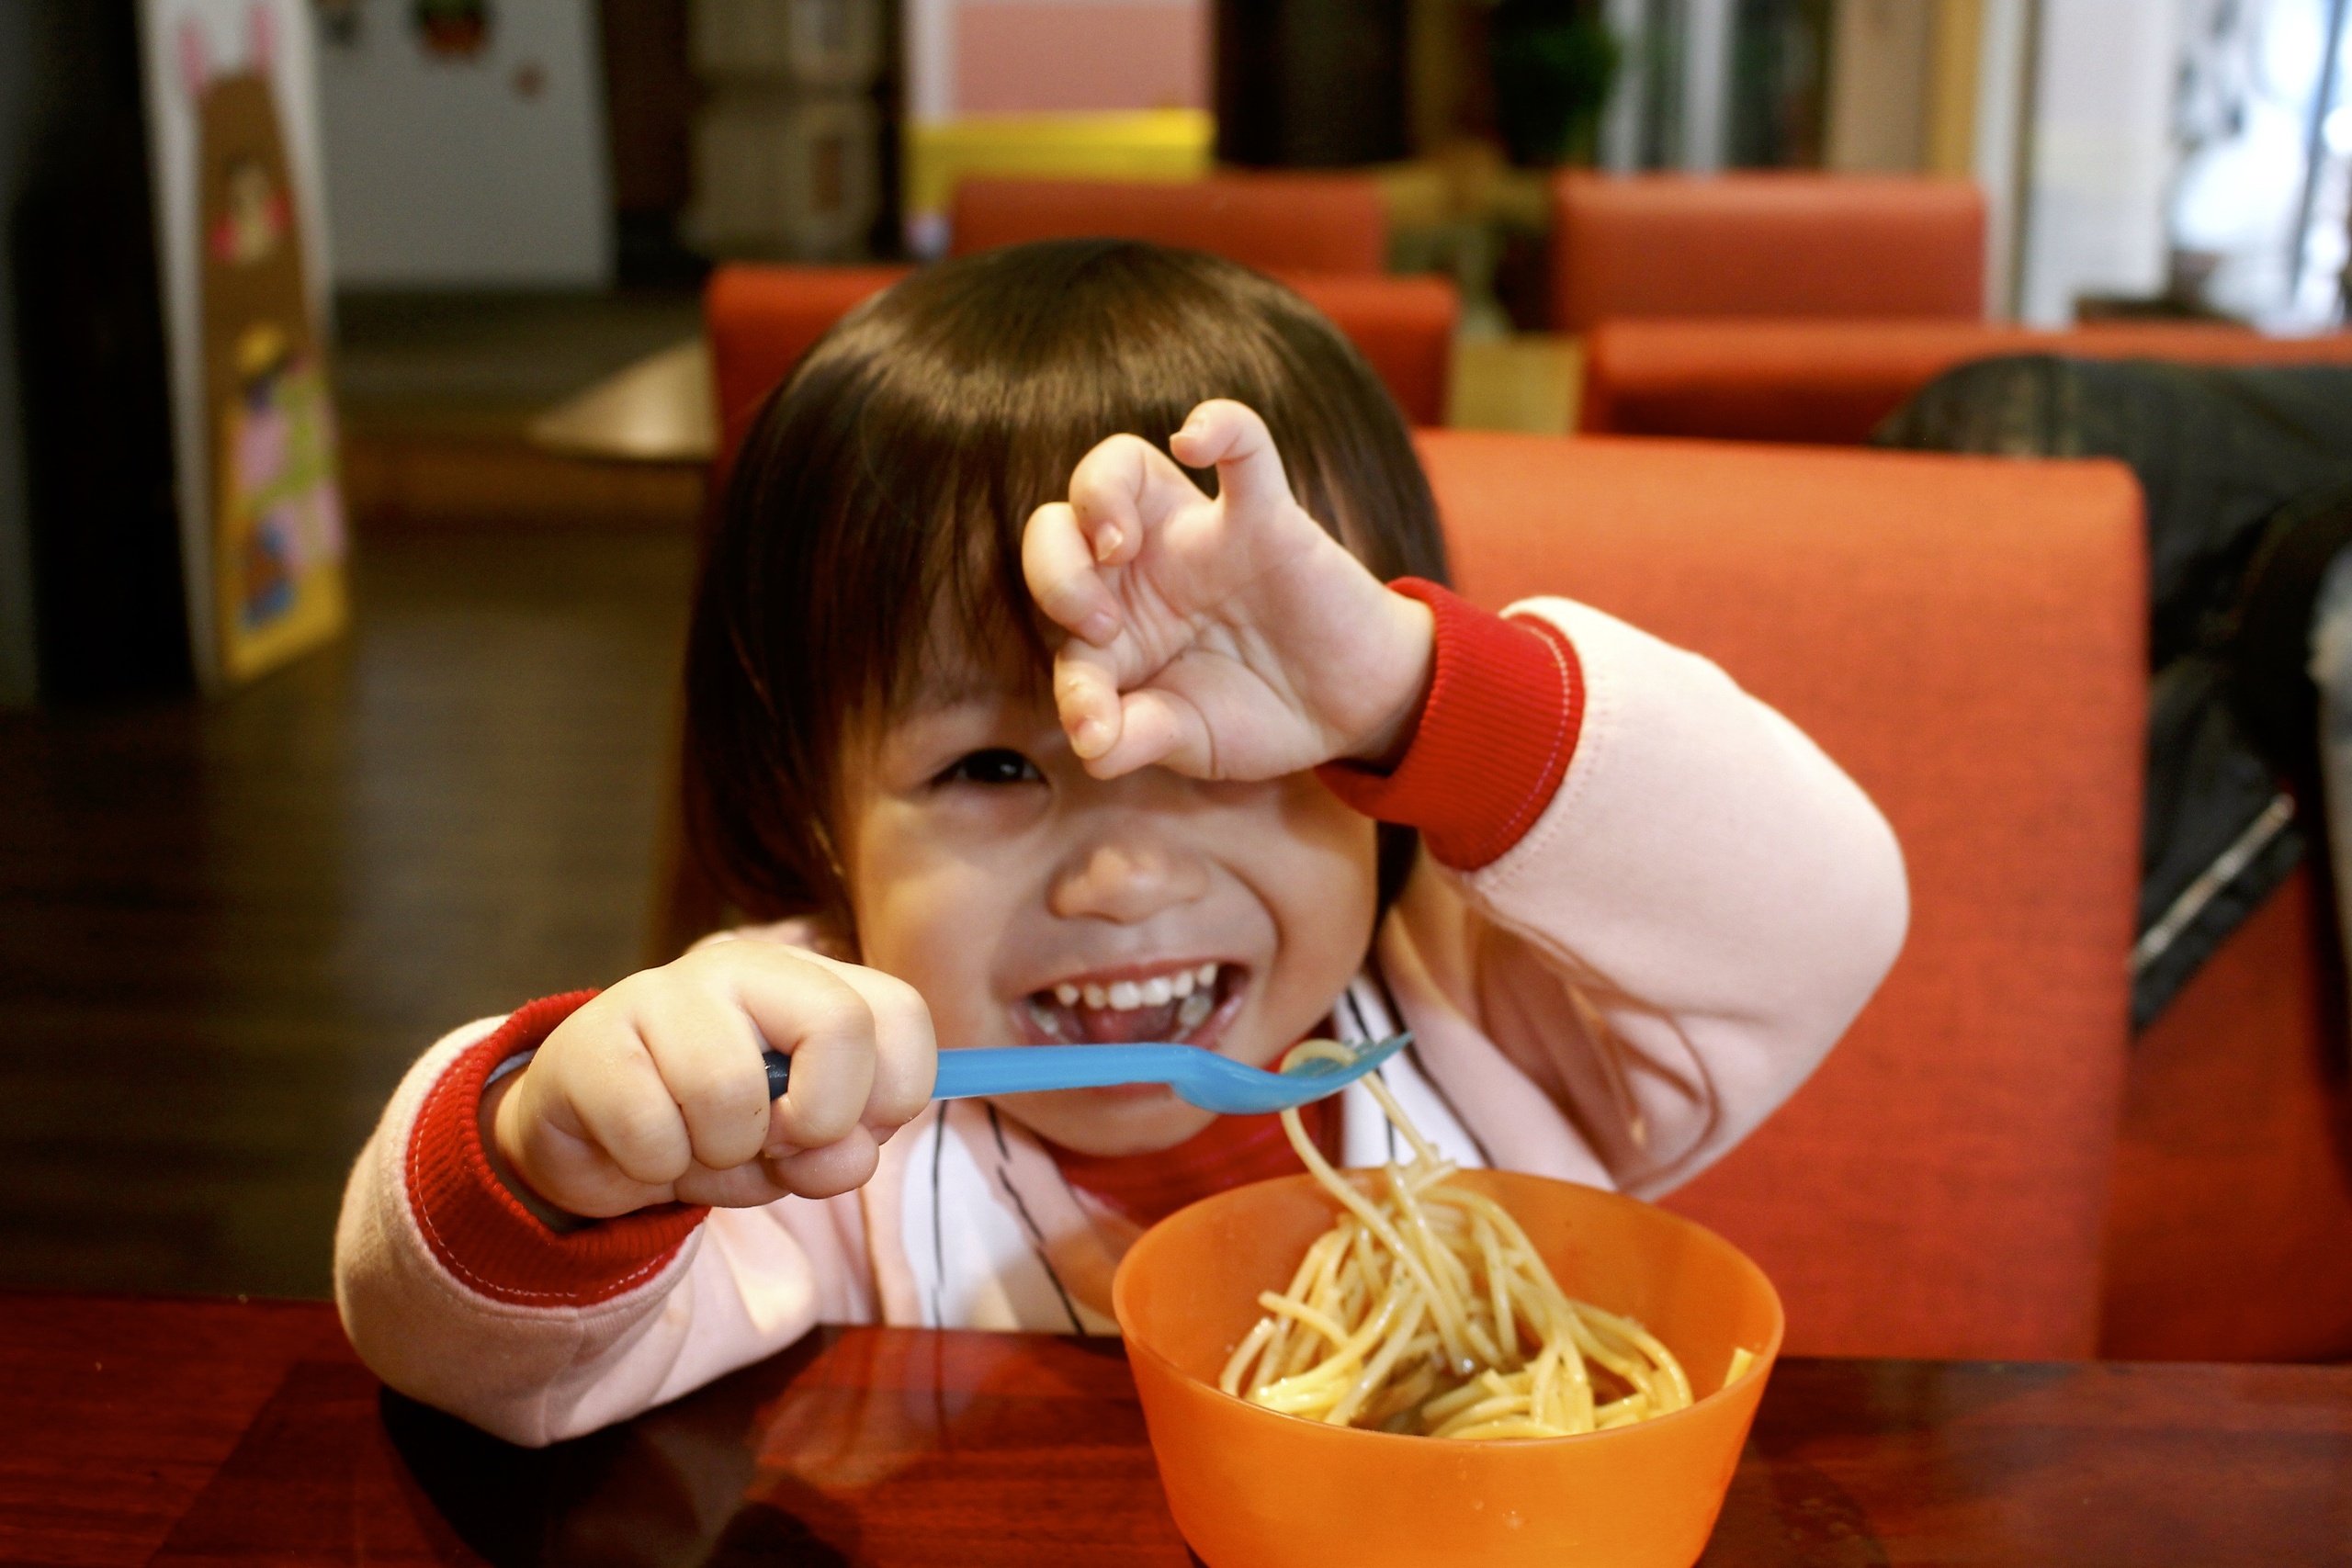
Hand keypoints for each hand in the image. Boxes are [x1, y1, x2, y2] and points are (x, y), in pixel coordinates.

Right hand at [487, 943, 935, 1219]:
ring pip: (732, 1092)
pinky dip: (655, 1170)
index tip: (849, 1135)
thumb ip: (838, 1153)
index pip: (901, 1013)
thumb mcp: (793, 1153)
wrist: (590, 1141)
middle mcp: (742, 966)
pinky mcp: (592, 1042)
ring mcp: (662, 992)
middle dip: (820, 1121)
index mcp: (807, 982)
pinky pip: (652, 1134)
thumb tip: (852, 1155)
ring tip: (696, 1147)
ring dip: (722, 1157)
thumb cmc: (712, 1132)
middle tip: (773, 1146)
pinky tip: (642, 1149)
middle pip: (842, 1024)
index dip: (894, 1097)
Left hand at [1022, 399, 1433, 780]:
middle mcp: (1141, 568)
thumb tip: (1090, 748)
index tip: (1098, 730)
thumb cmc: (1259, 713)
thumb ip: (1138, 737)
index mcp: (1114, 621)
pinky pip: (1244, 448)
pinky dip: (1220, 426)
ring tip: (1116, 546)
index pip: (1057, 628)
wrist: (1352, 708)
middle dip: (1053, 570)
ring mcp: (1199, 535)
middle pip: (1059, 523)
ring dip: (1099, 495)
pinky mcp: (1267, 518)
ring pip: (1123, 465)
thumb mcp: (1190, 739)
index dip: (1067, 681)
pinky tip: (1195, 441)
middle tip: (1096, 625)